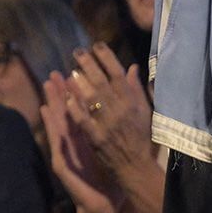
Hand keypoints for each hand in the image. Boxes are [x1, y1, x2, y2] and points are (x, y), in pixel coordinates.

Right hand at [40, 71, 118, 212]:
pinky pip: (55, 139)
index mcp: (87, 139)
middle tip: (54, 73)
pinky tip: (45, 110)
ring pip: (58, 122)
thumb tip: (124, 111)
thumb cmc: (109, 180)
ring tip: (47, 84)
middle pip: (66, 114)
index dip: (77, 94)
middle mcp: (74, 143)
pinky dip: (49, 124)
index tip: (74, 73)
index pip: (81, 114)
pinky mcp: (61, 161)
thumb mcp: (114, 152)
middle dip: (60, 93)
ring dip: (51, 102)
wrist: (103, 206)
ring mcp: (66, 151)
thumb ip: (118, 131)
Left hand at [64, 44, 157, 182]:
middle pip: (102, 82)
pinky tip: (66, 97)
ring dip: (80, 83)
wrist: (137, 168)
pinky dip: (75, 108)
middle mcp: (121, 111)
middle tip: (77, 51)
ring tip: (70, 71)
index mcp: (133, 102)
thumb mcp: (145, 111)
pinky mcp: (97, 138)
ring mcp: (108, 124)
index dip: (107, 57)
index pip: (119, 74)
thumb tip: (133, 66)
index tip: (97, 45)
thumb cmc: (143, 138)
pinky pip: (83, 120)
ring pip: (92, 99)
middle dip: (89, 64)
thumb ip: (137, 89)